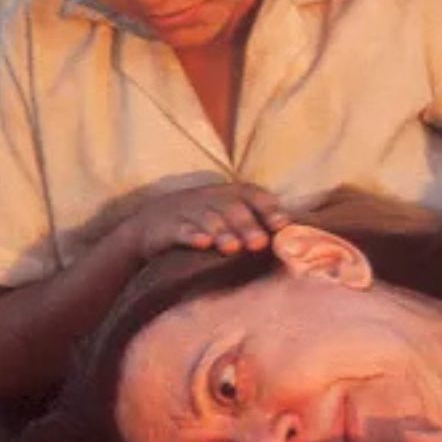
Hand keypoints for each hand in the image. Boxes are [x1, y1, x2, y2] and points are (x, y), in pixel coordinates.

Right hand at [126, 183, 289, 258]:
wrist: (150, 226)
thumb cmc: (201, 224)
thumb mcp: (226, 218)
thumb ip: (256, 225)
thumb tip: (292, 242)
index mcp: (229, 195)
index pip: (253, 194)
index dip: (268, 208)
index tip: (282, 225)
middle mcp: (210, 198)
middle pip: (232, 208)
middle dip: (247, 225)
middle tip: (259, 244)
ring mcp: (187, 211)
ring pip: (207, 219)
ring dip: (221, 232)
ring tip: (232, 247)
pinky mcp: (166, 226)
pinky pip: (179, 229)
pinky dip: (190, 234)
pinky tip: (200, 242)